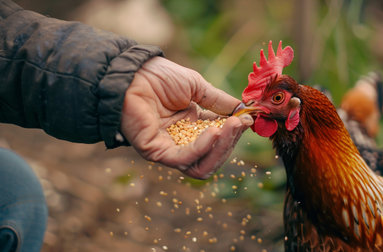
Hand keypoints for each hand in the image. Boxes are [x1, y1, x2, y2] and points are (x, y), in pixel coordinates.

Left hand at [121, 57, 252, 178]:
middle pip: (213, 157)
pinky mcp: (156, 152)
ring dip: (221, 148)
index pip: (219, 139)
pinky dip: (202, 148)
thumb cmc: (159, 77)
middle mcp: (182, 141)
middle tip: (240, 123)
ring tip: (229, 127)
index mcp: (192, 127)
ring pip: (202, 165)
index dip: (234, 131)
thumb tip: (243, 111)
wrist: (132, 72)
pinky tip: (213, 132)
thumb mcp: (197, 87)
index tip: (248, 118)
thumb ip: (218, 102)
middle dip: (230, 142)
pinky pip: (184, 158)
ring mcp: (169, 149)